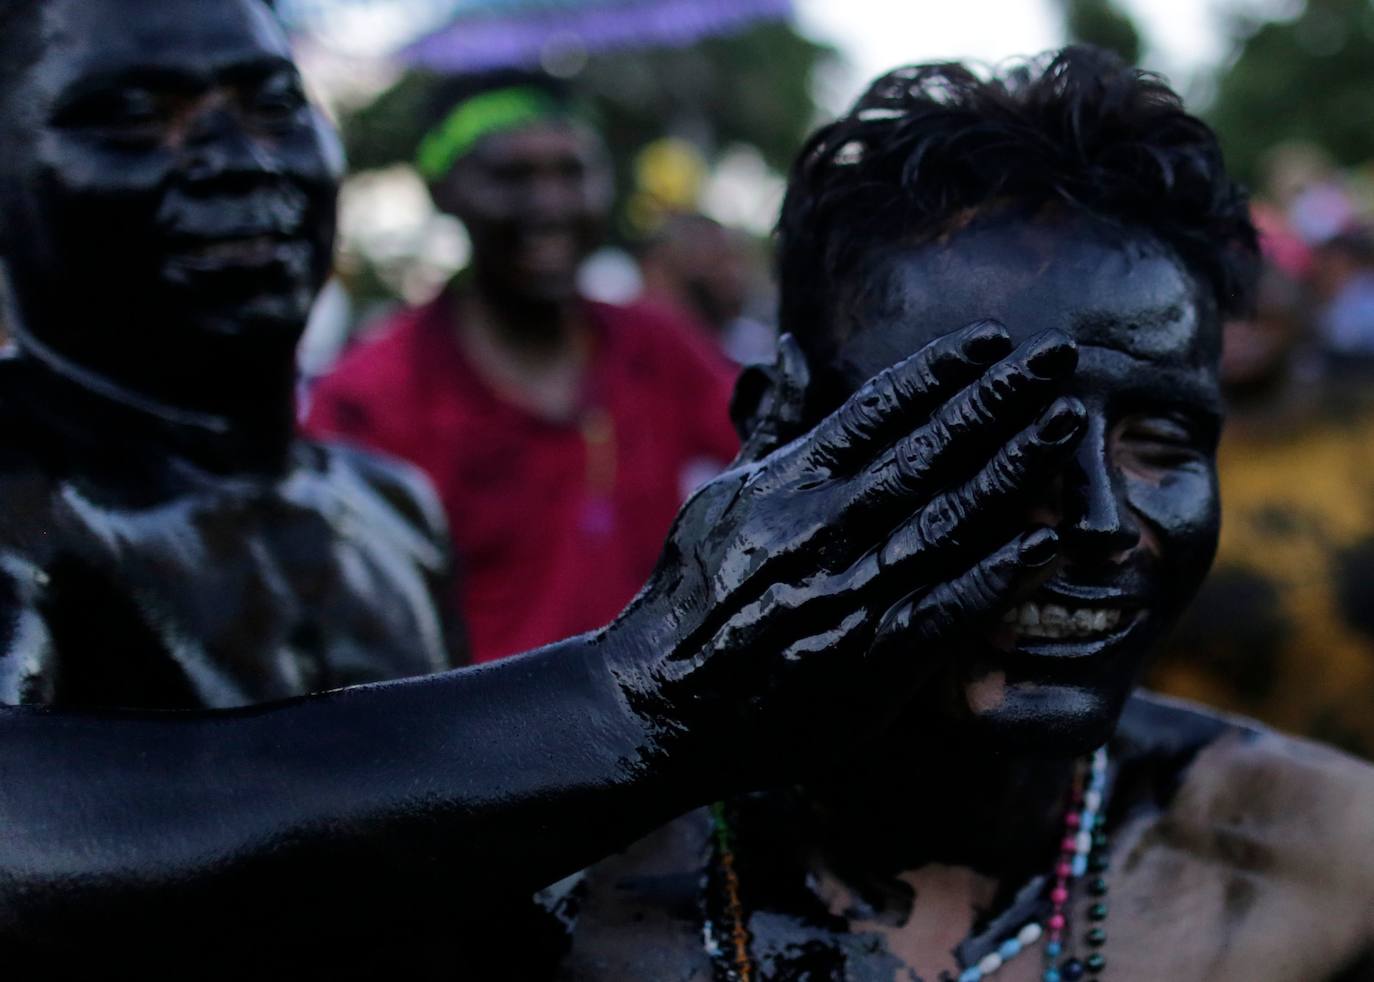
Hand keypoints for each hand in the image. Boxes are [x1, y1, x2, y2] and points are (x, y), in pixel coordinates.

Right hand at [605, 321, 1084, 787]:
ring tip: (1067, 423)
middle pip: (928, 451)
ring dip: (1015, 469)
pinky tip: (1043, 545)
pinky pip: (943, 613)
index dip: (941, 370)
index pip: (877, 410)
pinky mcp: (868, 661)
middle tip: (1059, 354)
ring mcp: (849, 594)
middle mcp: (821, 529)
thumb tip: (793, 348)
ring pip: (948, 519)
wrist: (660, 701)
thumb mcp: (722, 495)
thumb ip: (773, 422)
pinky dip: (994, 579)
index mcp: (786, 484)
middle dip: (999, 399)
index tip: (995, 339)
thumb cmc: (693, 593)